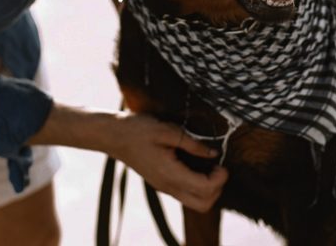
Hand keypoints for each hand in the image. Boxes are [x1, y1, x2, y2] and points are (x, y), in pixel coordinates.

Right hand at [27, 103, 227, 211]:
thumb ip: (192, 143)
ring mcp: (164, 187)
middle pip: (203, 205)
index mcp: (170, 174)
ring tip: (208, 166)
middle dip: (217, 189)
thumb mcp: (167, 130)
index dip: (220, 178)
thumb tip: (214, 152)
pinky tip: (196, 165)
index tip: (222, 162)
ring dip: (208, 189)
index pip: (205, 189)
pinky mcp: (162, 184)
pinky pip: (186, 194)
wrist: (114, 136)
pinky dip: (198, 186)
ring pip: (195, 203)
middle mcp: (168, 186)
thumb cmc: (138, 129)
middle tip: (218, 168)